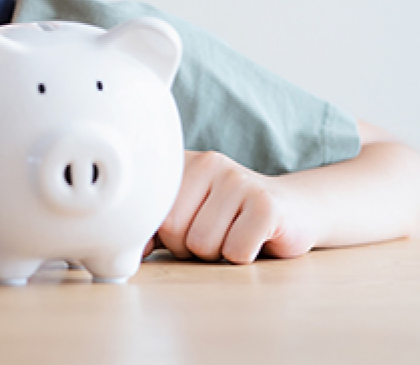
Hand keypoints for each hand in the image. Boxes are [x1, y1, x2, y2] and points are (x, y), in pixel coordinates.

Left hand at [156, 150, 324, 263]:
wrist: (293, 211)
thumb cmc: (231, 219)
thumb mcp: (188, 219)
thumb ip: (155, 229)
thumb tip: (127, 250)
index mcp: (183, 163)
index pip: (150, 212)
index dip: (164, 236)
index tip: (182, 234)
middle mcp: (210, 163)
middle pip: (173, 229)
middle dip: (189, 247)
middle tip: (215, 234)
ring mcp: (240, 180)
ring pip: (203, 244)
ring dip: (218, 254)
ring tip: (234, 235)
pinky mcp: (268, 204)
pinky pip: (236, 251)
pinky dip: (243, 257)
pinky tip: (254, 239)